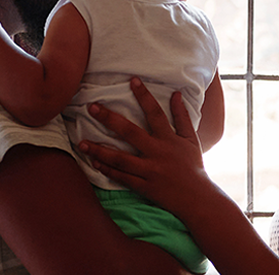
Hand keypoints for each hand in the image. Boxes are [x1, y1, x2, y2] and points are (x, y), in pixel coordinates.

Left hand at [79, 78, 209, 216]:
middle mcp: (158, 152)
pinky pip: (122, 177)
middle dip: (110, 119)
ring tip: (81, 143)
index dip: (144, 95)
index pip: (155, 113)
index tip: (132, 80)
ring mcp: (149, 170)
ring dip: (100, 150)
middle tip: (91, 107)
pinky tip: (94, 163)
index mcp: (169, 139)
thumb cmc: (193, 166)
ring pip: (120, 159)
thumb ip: (182, 116)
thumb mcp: (191, 139)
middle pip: (130, 133)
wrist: (197, 199)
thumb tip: (176, 93)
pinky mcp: (144, 186)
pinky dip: (108, 170)